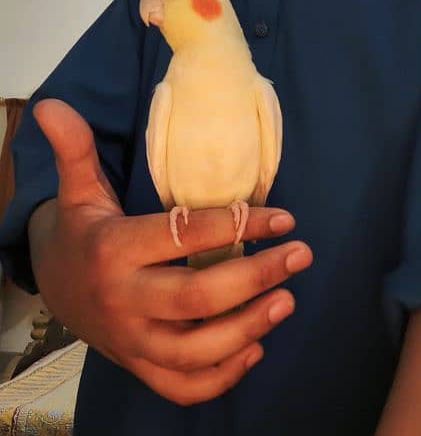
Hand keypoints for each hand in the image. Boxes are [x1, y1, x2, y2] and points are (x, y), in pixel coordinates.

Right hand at [30, 99, 312, 405]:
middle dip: (256, 277)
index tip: (283, 217)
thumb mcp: (78, 190)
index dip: (237, 225)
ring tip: (288, 299)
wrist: (55, 286)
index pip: (183, 236)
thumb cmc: (81, 232)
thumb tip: (51, 103)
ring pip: (195, 351)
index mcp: (113, 250)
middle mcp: (123, 300)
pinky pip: (182, 386)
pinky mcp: (139, 365)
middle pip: (197, 298)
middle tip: (300, 255)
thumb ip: (76, 149)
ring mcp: (131, 340)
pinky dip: (222, 376)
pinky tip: (255, 347)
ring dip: (248, 327)